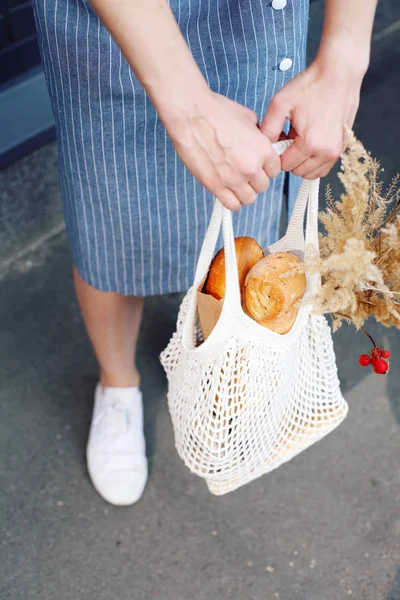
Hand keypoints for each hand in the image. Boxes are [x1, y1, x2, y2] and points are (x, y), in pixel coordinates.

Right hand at [165, 91, 280, 210]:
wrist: (191, 115)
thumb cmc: (216, 111)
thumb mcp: (247, 117)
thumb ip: (257, 135)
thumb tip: (258, 141)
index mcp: (263, 149)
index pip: (275, 170)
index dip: (265, 168)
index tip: (257, 166)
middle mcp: (251, 167)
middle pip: (262, 186)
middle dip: (254, 180)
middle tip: (243, 172)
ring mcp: (234, 179)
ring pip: (249, 199)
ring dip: (244, 192)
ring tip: (235, 184)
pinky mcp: (216, 186)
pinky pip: (232, 205)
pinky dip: (232, 202)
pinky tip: (227, 193)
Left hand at [260, 56, 362, 178]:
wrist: (339, 72)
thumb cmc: (310, 85)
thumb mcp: (280, 103)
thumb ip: (268, 128)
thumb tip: (263, 147)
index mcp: (310, 144)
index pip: (284, 165)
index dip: (279, 152)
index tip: (281, 135)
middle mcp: (326, 152)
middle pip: (297, 171)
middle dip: (290, 157)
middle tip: (291, 135)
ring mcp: (337, 151)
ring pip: (311, 173)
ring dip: (302, 160)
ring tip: (302, 137)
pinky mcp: (343, 147)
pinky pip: (324, 167)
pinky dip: (314, 160)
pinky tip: (312, 140)